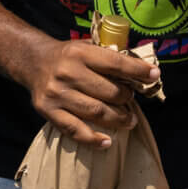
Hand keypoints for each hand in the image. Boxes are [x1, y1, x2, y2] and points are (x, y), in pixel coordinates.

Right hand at [26, 39, 156, 147]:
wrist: (33, 61)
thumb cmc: (69, 55)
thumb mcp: (87, 46)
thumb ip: (110, 56)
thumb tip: (143, 69)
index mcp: (80, 52)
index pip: (115, 64)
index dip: (137, 71)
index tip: (154, 76)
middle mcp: (67, 72)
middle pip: (108, 92)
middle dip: (126, 99)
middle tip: (132, 101)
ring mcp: (56, 93)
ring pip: (95, 112)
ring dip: (117, 119)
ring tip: (129, 121)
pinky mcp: (47, 111)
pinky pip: (73, 129)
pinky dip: (92, 139)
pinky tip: (107, 142)